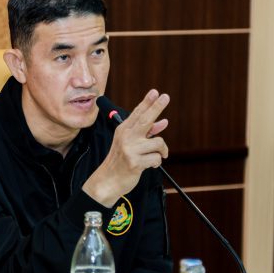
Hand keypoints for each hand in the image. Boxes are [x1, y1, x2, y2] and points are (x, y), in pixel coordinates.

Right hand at [83, 89, 169, 206]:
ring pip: (158, 142)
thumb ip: (147, 133)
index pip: (137, 113)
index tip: (155, 92)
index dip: (147, 102)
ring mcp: (130, 149)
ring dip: (161, 151)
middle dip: (157, 107)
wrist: (107, 181)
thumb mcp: (130, 144)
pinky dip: (157, 162)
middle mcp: (126, 137)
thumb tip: (164, 122)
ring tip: (155, 156)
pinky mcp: (135, 162)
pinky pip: (156, 158)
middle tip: (166, 96)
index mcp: (123, 130)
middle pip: (145, 119)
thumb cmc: (120, 161)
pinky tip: (150, 165)